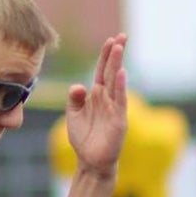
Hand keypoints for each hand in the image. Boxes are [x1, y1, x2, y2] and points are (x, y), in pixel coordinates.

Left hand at [65, 33, 128, 177]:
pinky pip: (120, 100)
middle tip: (121, 35)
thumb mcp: (74, 115)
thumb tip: (77, 86)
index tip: (110, 40)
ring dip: (118, 64)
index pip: (102, 71)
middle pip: (111, 71)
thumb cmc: (84, 137)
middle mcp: (107, 98)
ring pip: (116, 82)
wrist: (90, 160)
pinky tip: (121, 73)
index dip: (105, 56)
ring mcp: (114, 107)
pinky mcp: (119, 119)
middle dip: (115, 53)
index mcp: (96, 95)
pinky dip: (120, 87)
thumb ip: (74, 99)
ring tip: (120, 47)